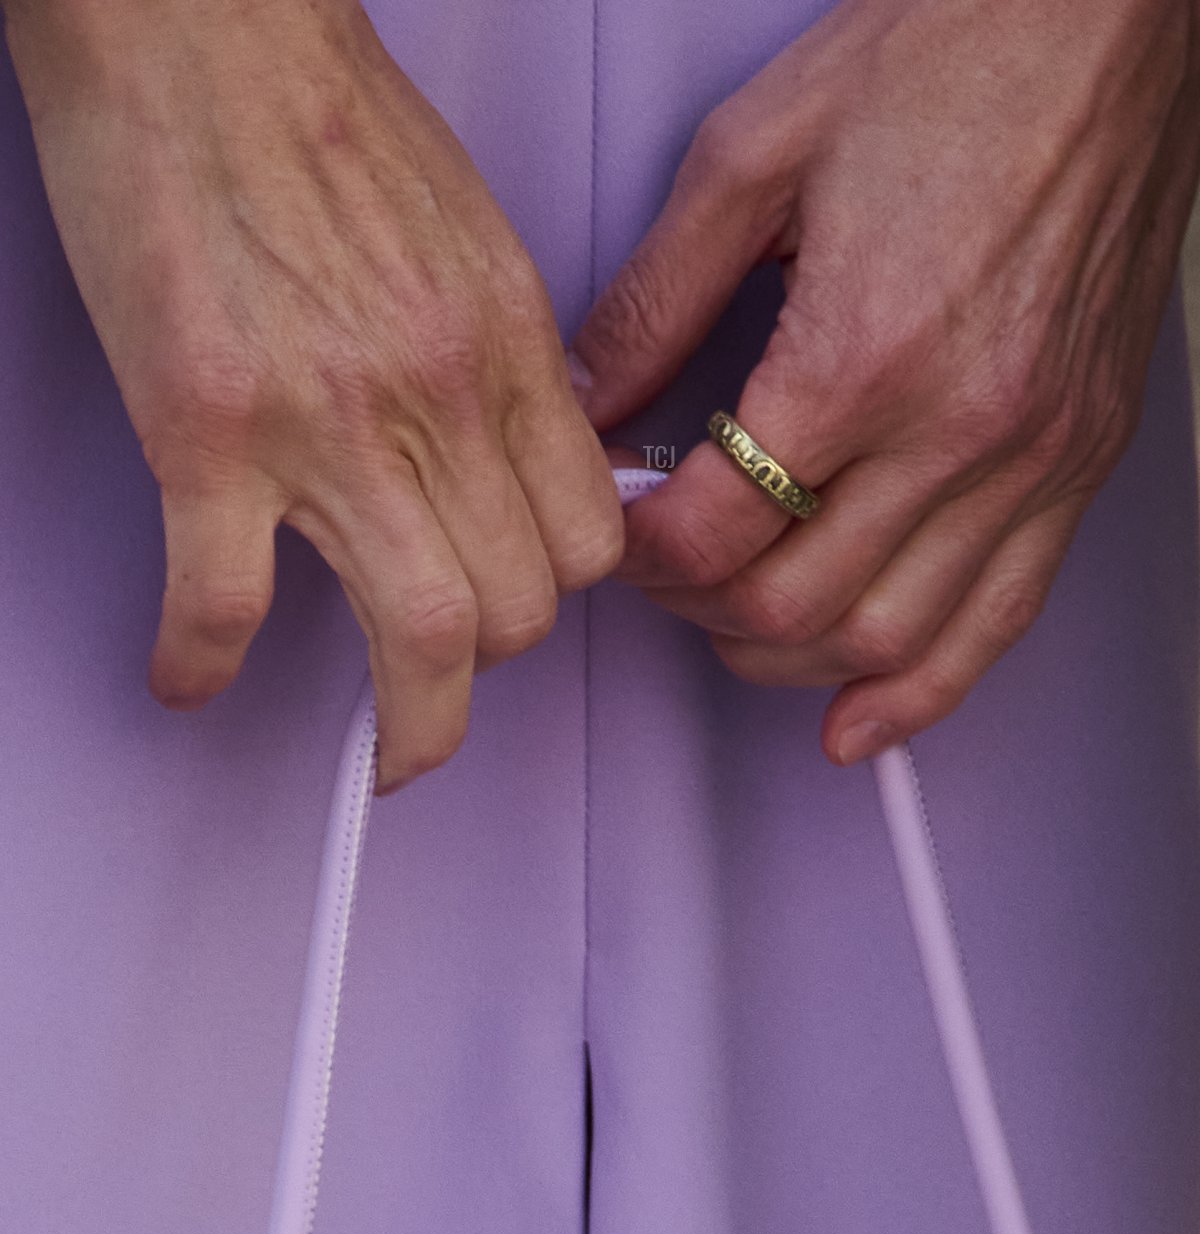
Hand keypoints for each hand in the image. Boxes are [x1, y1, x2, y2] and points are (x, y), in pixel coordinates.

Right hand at [6, 0, 623, 791]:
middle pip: (520, 608)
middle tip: (447, 677)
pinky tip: (187, 677)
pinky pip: (224, 600)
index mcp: (507, 353)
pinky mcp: (208, 429)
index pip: (587, 538)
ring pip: (422, 636)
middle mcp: (439, 398)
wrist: (203, 29)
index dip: (561, 592)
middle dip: (490, 668)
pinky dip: (203, 663)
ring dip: (409, 729)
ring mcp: (327, 422)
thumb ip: (507, 371)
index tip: (523, 604)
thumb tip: (518, 462)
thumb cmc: (333, 122)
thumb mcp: (476, 246)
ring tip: (384, 755)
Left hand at [570, 0, 1199, 765]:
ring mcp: (1030, 456)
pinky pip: (1000, 621)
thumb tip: (590, 397)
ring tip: (736, 631)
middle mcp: (957, 426)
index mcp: (860, 351)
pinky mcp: (1078, 461)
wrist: (1108, 14)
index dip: (640, 549)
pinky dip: (922, 691)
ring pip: (888, 640)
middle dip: (697, 608)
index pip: (712, 529)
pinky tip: (865, 721)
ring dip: (788, 661)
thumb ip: (653, 302)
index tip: (621, 526)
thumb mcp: (752, 157)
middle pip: (790, 605)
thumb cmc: (951, 55)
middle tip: (664, 569)